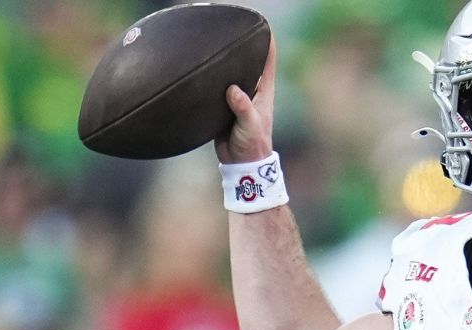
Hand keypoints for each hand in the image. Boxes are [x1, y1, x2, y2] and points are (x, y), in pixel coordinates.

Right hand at [216, 37, 276, 163]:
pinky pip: (218, 87)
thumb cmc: (252, 143)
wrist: (240, 162)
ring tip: (215, 45)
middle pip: (249, 64)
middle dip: (243, 48)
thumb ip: (243, 107)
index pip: (268, 62)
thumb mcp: (250, 124)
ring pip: (232, 74)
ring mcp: (238, 97)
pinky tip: (202, 70)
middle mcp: (252, 91)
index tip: (264, 26)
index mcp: (264, 92)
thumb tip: (233, 90)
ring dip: (226, 63)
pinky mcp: (224, 105)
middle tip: (233, 29)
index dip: (268, 43)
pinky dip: (213, 79)